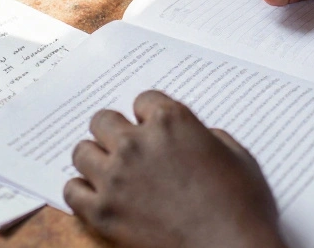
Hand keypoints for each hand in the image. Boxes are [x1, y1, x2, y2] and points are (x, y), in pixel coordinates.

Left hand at [64, 91, 285, 247]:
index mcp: (172, 122)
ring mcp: (116, 177)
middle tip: (127, 148)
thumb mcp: (237, 156)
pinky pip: (71, 190)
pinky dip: (83, 192)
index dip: (148, 116)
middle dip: (116, 132)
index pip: (142, 101)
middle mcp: (138, 143)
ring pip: (82, 152)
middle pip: (103, 120)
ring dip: (96, 159)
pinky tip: (100, 197)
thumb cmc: (241, 208)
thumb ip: (207, 136)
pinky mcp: (102, 212)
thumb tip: (194, 136)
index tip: (151, 129)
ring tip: (111, 172)